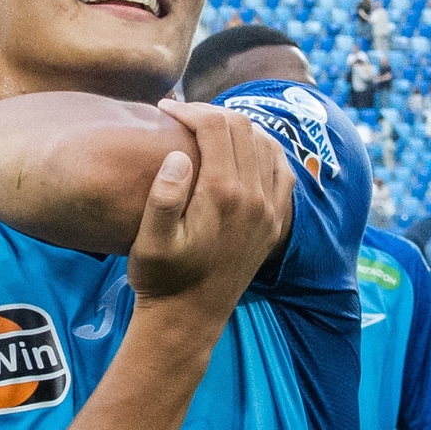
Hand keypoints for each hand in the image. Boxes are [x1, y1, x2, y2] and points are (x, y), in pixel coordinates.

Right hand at [126, 101, 291, 323]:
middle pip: (242, 127)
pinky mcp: (274, 222)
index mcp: (223, 194)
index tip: (164, 109)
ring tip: (207, 128)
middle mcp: (254, 197)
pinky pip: (281, 170)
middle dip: (211, 113)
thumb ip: (162, 197)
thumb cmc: (160, 279)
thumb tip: (179, 155)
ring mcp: (269, 210)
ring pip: (265, 143)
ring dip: (237, 127)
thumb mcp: (149, 242)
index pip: (215, 126)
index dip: (189, 109)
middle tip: (183, 115)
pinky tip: (244, 150)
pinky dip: (264, 149)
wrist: (188, 320)